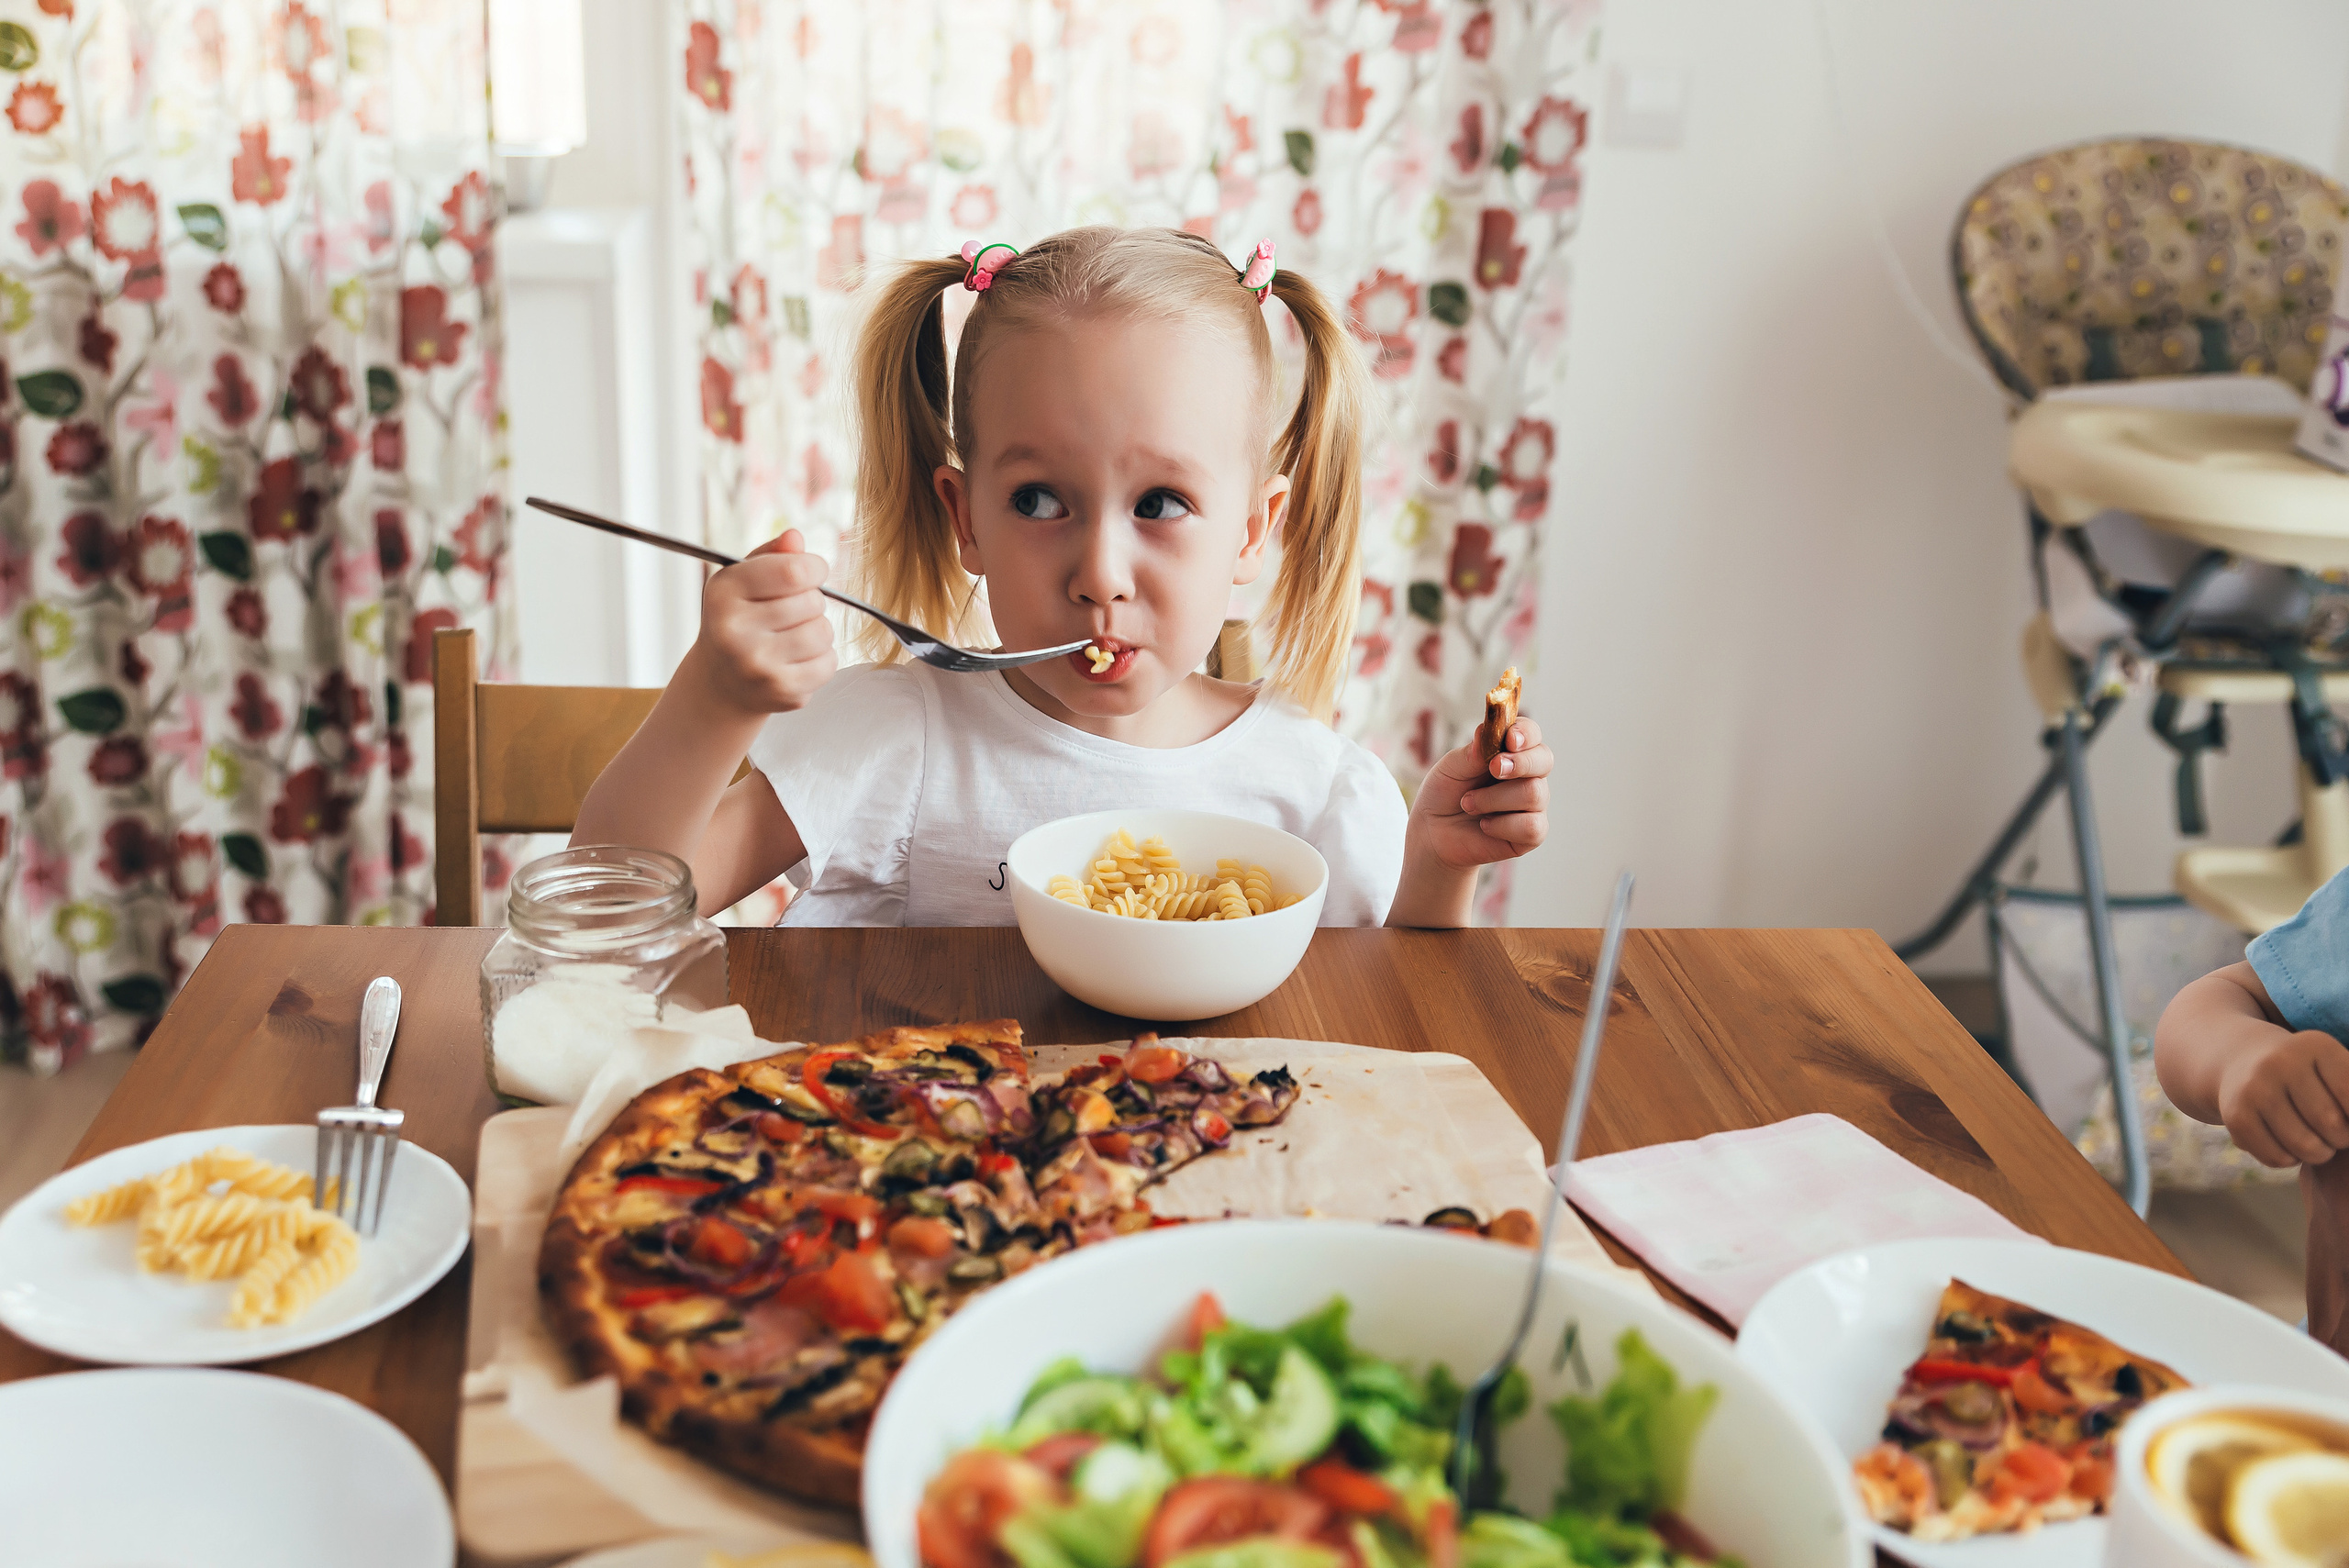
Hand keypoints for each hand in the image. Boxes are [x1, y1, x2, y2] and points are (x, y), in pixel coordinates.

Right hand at [684, 528, 836, 715]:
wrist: (720, 683)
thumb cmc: (739, 620)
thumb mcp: (743, 581)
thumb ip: (772, 555)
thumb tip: (795, 537)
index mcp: (724, 592)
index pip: (794, 570)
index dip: (814, 568)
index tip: (810, 573)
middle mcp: (734, 630)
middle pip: (813, 602)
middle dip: (811, 603)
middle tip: (792, 613)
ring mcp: (757, 664)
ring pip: (824, 632)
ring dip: (818, 631)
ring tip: (794, 636)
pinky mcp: (780, 691)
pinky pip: (829, 663)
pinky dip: (822, 659)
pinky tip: (797, 660)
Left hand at [1408, 717, 1552, 869]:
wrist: (1432, 833)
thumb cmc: (1444, 795)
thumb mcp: (1450, 769)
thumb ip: (1470, 753)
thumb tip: (1485, 731)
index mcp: (1510, 752)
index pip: (1531, 734)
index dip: (1526, 734)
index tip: (1510, 739)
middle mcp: (1528, 776)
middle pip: (1545, 760)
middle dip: (1521, 763)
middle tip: (1495, 768)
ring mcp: (1532, 805)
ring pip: (1533, 793)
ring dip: (1494, 798)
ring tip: (1468, 803)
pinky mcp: (1531, 834)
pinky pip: (1531, 827)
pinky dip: (1501, 825)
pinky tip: (1484, 825)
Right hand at [2215, 1028, 2348, 1166]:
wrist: (2241, 1060)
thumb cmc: (2307, 1072)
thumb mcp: (2334, 1066)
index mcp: (2316, 1046)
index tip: (2347, 1116)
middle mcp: (2281, 1062)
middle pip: (2332, 1125)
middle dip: (2341, 1139)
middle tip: (2335, 1135)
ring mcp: (2255, 1089)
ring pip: (2306, 1146)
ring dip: (2318, 1154)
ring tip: (2318, 1144)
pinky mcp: (2235, 1116)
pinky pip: (2278, 1158)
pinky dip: (2290, 1160)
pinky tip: (2287, 1144)